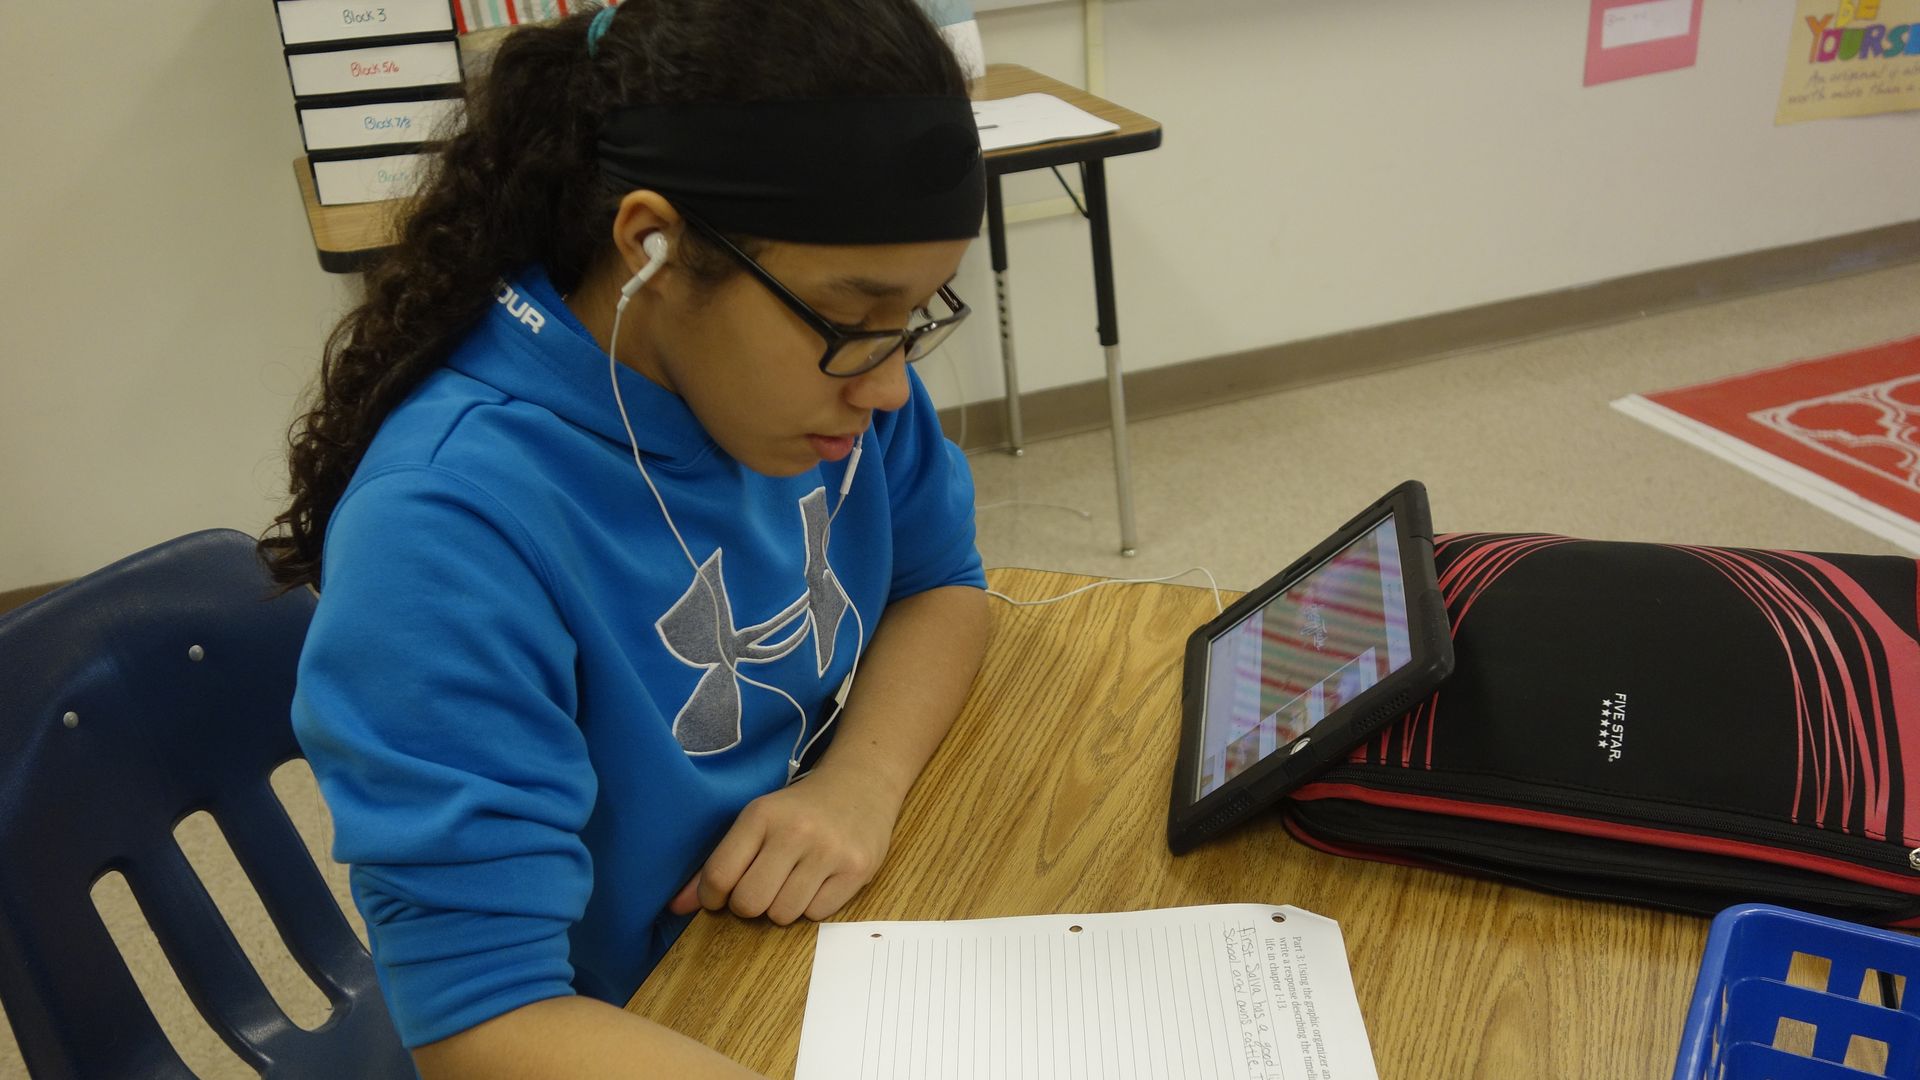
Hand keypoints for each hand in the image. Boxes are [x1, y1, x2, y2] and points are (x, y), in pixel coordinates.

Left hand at [668, 766, 903, 924]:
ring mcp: (829, 851)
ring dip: (782, 907)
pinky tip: (819, 881)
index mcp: (761, 815)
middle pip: (749, 903)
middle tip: (761, 888)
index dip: (712, 897)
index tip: (720, 896)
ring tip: (793, 882)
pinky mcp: (857, 869)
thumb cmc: (799, 809)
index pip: (719, 876)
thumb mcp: (756, 821)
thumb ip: (718, 864)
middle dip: (749, 905)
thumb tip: (676, 907)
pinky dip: (812, 906)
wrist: (862, 783)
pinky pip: (817, 915)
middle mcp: (795, 831)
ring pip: (783, 914)